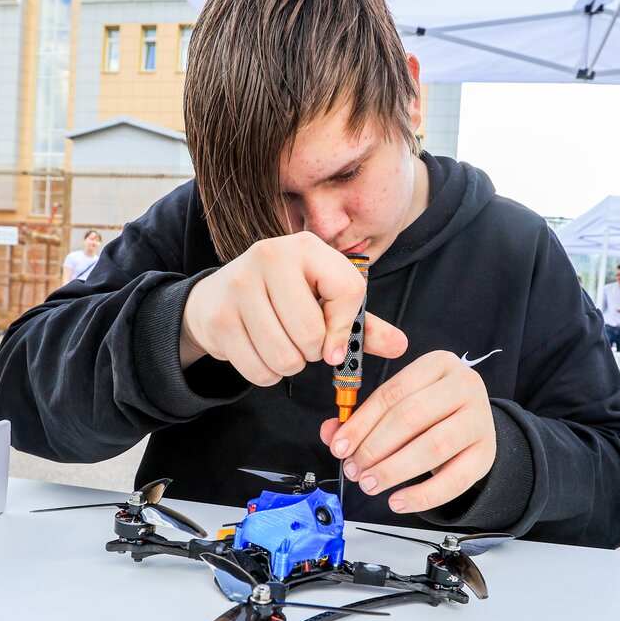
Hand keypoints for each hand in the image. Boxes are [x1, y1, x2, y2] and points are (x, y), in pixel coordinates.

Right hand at [180, 232, 406, 383]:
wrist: (218, 297)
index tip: (335, 340)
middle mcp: (270, 255)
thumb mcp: (325, 302)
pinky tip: (261, 352)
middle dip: (312, 351)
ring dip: (290, 365)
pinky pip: (258, 370)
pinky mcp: (219, 317)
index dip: (345, 326)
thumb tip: (401, 345)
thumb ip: (360, 324)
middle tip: (302, 340)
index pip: (348, 291)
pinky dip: (266, 374)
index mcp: (306, 246)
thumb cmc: (285, 299)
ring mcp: (240, 284)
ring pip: (285, 357)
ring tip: (282, 344)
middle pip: (311, 334)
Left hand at [320, 351, 495, 513]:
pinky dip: (421, 495)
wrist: (474, 421)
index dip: (361, 423)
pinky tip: (397, 500)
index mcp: (439, 364)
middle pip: (412, 416)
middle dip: (375, 447)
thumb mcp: (402, 401)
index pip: (393, 392)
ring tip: (370, 483)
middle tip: (354, 469)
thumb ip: (365, 416)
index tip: (340, 447)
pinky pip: (454, 480)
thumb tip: (333, 433)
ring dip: (394, 469)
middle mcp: (464, 386)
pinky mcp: (486, 453)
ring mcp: (479, 419)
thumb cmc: (433, 410)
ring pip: (433, 446)